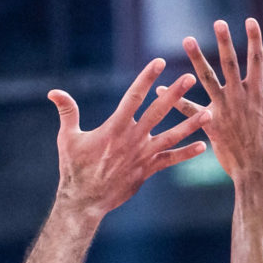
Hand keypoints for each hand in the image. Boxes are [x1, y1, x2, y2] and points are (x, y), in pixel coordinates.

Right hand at [49, 58, 208, 216]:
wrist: (85, 201)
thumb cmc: (74, 168)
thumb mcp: (68, 138)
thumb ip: (67, 111)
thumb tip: (53, 92)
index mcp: (115, 127)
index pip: (134, 96)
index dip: (147, 78)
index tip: (159, 62)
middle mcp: (132, 138)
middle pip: (158, 112)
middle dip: (174, 93)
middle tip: (190, 77)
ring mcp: (142, 155)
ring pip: (171, 136)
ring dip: (190, 123)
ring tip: (209, 112)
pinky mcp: (148, 170)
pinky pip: (171, 160)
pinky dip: (186, 153)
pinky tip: (203, 145)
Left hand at [170, 18, 262, 179]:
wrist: (259, 173)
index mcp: (258, 93)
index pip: (257, 59)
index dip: (254, 39)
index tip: (250, 21)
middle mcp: (239, 97)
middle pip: (230, 63)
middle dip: (224, 41)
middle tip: (218, 22)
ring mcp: (222, 109)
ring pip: (206, 78)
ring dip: (196, 59)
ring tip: (187, 40)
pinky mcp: (210, 124)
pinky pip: (189, 110)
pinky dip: (175, 100)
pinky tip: (158, 90)